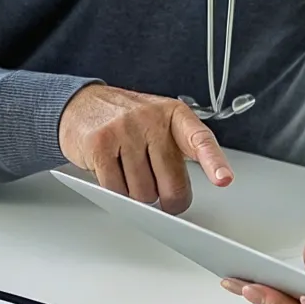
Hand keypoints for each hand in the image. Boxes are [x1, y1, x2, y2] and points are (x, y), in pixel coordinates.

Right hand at [58, 84, 233, 214]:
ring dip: (136, 192)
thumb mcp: (158, 125)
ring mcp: (124, 129)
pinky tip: (112, 170)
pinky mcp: (100, 144)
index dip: (213, 162)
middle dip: (168, 198)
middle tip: (162, 194)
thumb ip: (175, 152)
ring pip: (143, 191)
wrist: (81, 104)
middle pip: (171, 182)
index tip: (224, 179)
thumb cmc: (126, 121)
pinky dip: (116, 190)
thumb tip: (181, 196)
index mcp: (174, 114)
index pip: (199, 139)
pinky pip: (116, 189)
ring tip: (128, 170)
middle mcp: (151, 119)